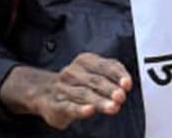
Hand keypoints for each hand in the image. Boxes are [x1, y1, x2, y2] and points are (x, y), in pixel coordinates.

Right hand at [0, 53, 132, 129]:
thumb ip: (111, 75)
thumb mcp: (94, 73)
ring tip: (113, 107)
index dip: (117, 75)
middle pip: (95, 80)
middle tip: (121, 97)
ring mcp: (63, 89)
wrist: (44, 93)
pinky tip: (89, 110)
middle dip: (110, 89)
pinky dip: (80, 109)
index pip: (104, 65)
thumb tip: (126, 85)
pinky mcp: (56, 105)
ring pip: (84, 94)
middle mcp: (72, 72)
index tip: (127, 84)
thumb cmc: (77, 84)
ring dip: (100, 101)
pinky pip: (69, 106)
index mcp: (84, 61)